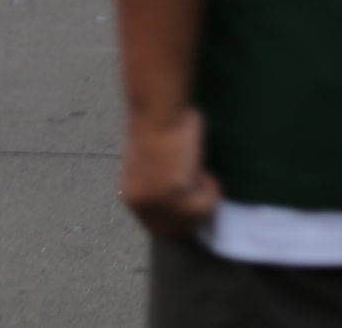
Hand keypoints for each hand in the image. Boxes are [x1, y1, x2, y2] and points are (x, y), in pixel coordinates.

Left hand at [118, 107, 220, 239]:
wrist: (159, 110)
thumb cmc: (158, 128)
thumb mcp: (149, 166)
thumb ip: (157, 187)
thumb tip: (179, 204)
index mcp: (130, 196)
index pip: (160, 229)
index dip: (182, 218)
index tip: (194, 198)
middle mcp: (139, 204)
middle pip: (179, 232)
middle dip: (195, 211)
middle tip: (199, 182)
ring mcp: (156, 202)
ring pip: (197, 219)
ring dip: (205, 195)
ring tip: (196, 169)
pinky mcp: (175, 194)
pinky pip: (207, 206)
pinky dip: (212, 188)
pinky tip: (201, 168)